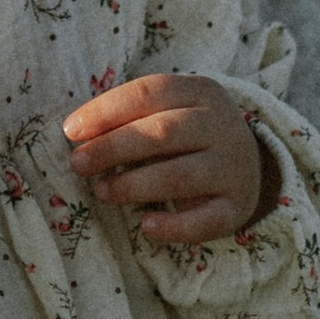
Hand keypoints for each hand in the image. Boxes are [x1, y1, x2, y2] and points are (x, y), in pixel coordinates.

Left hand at [61, 75, 270, 250]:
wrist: (248, 164)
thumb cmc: (189, 134)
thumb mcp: (168, 110)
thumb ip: (129, 116)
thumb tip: (76, 132)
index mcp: (201, 91)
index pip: (150, 92)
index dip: (106, 110)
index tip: (71, 131)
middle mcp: (222, 125)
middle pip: (163, 132)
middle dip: (113, 148)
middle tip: (78, 164)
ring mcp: (233, 167)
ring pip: (179, 177)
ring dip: (133, 185)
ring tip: (102, 191)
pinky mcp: (236, 206)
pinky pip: (205, 221)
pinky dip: (173, 226)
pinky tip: (146, 226)